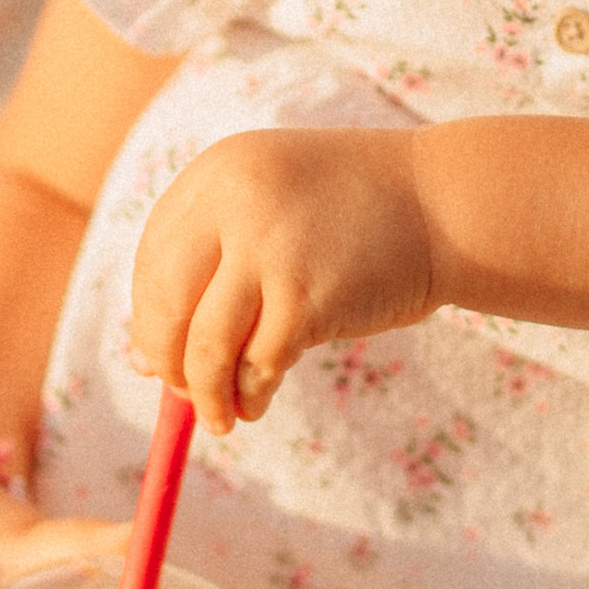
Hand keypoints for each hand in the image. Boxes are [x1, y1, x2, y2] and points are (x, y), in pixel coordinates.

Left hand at [130, 127, 434, 433]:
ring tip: (220, 417)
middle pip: (165, 302)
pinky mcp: (306, 296)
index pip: (152, 257)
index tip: (158, 353)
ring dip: (205, 393)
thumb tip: (145, 361)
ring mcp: (271, 247)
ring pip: (205, 345)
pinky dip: (250, 394)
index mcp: (220, 172)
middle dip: (167, 360)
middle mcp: (235, 202)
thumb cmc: (357, 212)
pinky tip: (258, 402)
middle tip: (182, 393)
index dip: (149, 315)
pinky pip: (257, 365)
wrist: (444, 202)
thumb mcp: (273, 207)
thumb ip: (213, 263)